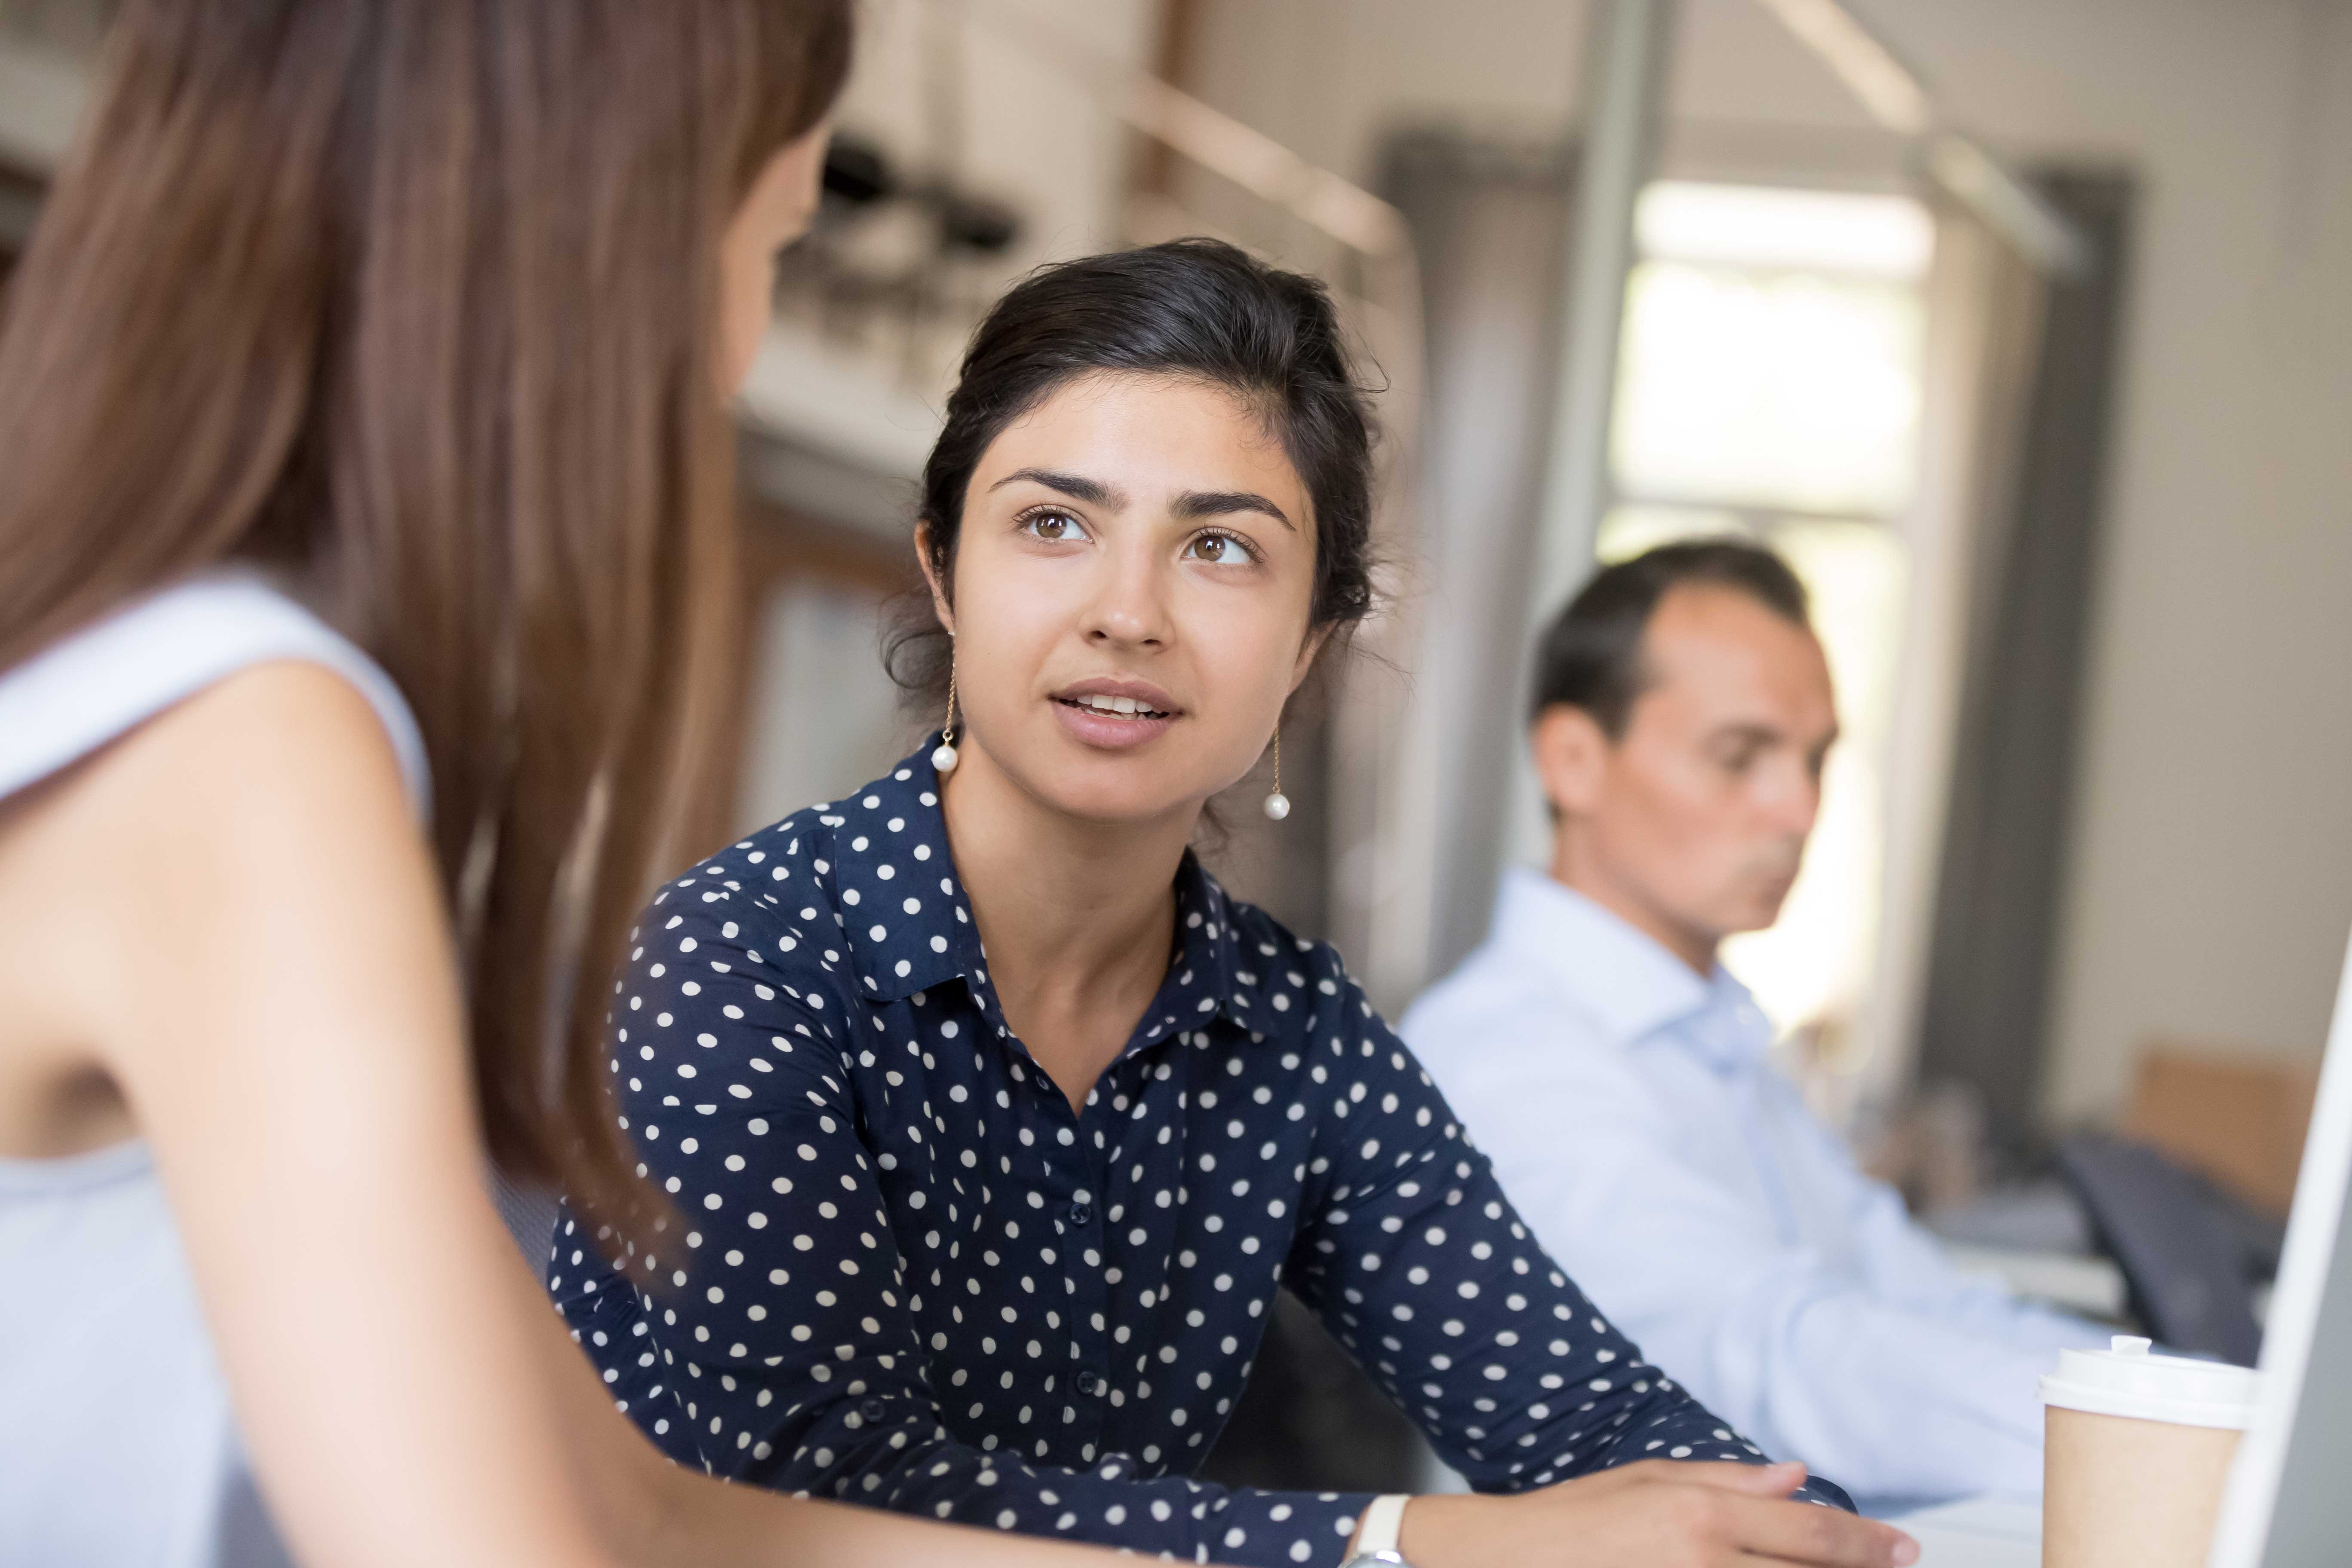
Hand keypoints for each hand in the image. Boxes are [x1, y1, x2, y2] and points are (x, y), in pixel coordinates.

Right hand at [1393, 1461, 1919, 1567]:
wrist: (1508, 1562)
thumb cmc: (1572, 1520)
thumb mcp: (1649, 1478)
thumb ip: (1729, 1478)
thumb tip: (1797, 1477)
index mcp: (1700, 1514)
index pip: (1813, 1533)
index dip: (1870, 1544)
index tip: (1906, 1550)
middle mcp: (1705, 1561)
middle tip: (1894, 1566)